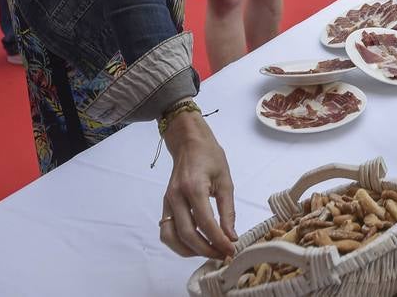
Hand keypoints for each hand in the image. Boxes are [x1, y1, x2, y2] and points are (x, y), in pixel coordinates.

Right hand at [158, 111, 236, 259]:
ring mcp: (167, 202)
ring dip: (189, 251)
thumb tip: (231, 236)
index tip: (231, 249)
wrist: (188, 142)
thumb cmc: (210, 156)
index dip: (218, 240)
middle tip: (222, 255)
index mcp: (194, 188)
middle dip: (205, 250)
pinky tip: (195, 242)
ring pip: (171, 237)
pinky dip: (179, 243)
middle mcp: (176, 197)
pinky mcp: (164, 205)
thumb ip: (228, 210)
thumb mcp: (226, 180)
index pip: (205, 223)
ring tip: (208, 251)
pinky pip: (167, 230)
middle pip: (186, 235)